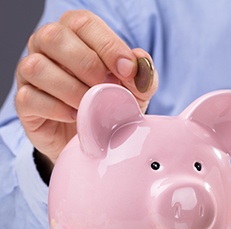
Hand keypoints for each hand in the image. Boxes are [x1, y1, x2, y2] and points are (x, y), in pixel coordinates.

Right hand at [15, 10, 158, 164]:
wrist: (97, 141)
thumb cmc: (114, 106)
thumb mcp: (137, 91)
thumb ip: (142, 74)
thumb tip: (140, 63)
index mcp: (76, 34)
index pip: (83, 22)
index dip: (107, 45)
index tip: (126, 71)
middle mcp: (48, 47)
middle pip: (53, 36)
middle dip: (87, 64)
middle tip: (106, 88)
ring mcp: (31, 74)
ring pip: (36, 66)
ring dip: (71, 89)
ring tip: (92, 106)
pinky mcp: (25, 103)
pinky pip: (29, 97)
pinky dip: (57, 109)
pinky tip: (76, 117)